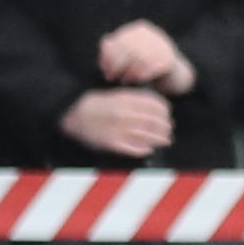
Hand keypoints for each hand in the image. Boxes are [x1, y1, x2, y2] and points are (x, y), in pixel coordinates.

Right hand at [60, 87, 176, 159]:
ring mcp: (120, 129)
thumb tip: (156, 107)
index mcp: (128, 100)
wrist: (74, 112)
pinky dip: (144, 149)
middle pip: (155, 122)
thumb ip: (135, 100)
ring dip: (159, 140)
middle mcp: (126, 114)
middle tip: (169, 131)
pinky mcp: (113, 143)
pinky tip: (149, 149)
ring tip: (165, 141)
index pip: (156, 106)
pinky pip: (134, 148)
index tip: (168, 115)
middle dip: (166, 128)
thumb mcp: (117, 94)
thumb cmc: (97, 103)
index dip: (165, 112)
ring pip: (148, 136)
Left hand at [92, 21, 194, 94]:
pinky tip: (136, 80)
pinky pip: (152, 65)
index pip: (120, 40)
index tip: (104, 70)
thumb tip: (104, 44)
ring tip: (124, 80)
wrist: (174, 75)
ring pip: (139, 56)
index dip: (109, 55)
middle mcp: (152, 34)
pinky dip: (141, 73)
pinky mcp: (170, 58)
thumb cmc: (145, 66)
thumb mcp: (129, 57)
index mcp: (139, 30)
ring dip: (129, 70)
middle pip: (129, 48)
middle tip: (111, 77)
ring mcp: (162, 45)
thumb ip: (114, 51)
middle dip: (117, 64)